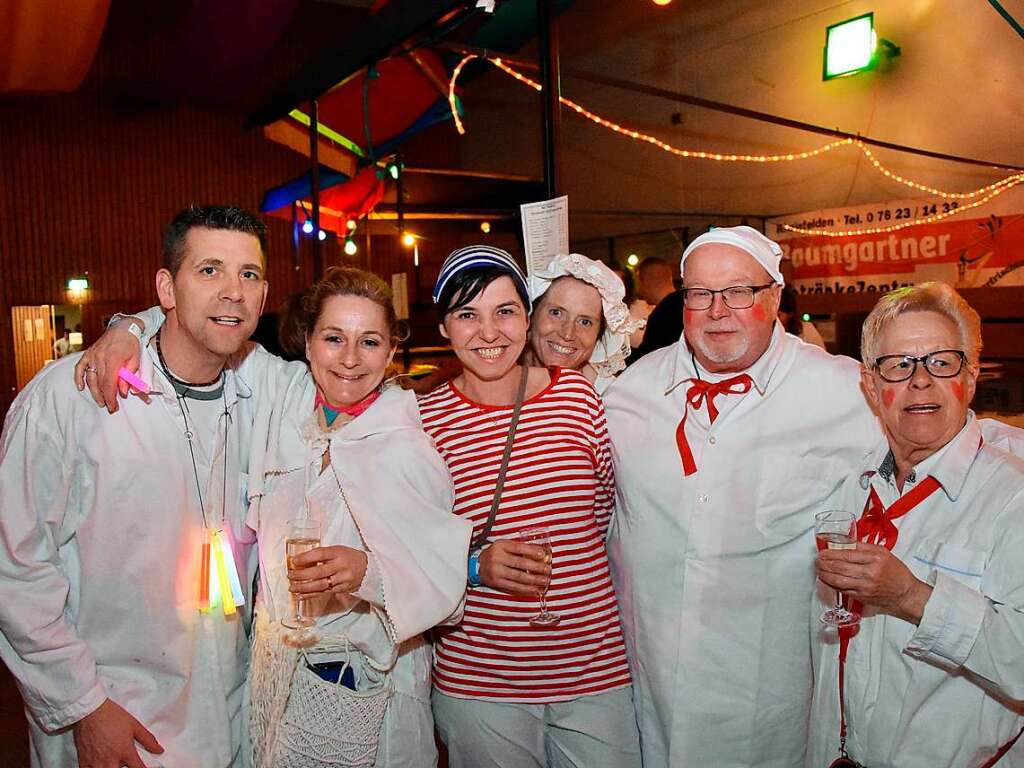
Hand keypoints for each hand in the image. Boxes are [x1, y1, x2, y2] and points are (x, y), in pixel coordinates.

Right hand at [72, 697, 163, 767]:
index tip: (143, 767)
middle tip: (125, 760)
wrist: (90, 711)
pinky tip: (100, 765)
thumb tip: (159, 750)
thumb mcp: (134, 726)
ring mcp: (96, 764)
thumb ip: (148, 740)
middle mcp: (111, 761)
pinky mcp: (83, 763)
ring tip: (113, 762)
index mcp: (125, 752)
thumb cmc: (112, 716)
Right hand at [74, 319, 145, 412]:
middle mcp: (100, 358)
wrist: (123, 328)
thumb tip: (124, 392)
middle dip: (104, 397)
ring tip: (100, 401)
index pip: (109, 384)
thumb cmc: (131, 344)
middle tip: (110, 407)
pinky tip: (81, 387)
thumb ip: (129, 376)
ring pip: (90, 378)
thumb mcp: (135, 360)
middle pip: (100, 383)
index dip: (110, 397)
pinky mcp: (88, 354)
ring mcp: (92, 356)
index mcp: (114, 360)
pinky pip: (80, 367)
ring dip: (94, 392)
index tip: (113, 407)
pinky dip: (78, 378)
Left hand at [289, 545, 367, 595]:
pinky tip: (301, 595)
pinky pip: (324, 593)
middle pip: (318, 572)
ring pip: (320, 585)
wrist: (368, 569)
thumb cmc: (349, 557)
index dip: (305, 558)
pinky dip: (311, 595)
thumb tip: (301, 561)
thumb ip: (322, 555)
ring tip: (292, 587)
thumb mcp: (338, 550)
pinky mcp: (341, 589)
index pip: (320, 554)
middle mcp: (340, 566)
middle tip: (290, 575)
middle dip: (301, 575)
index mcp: (338, 553)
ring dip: (304, 587)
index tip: (294, 561)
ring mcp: (342, 579)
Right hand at [479, 540, 550, 595]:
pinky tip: (534, 589)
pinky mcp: (496, 582)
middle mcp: (497, 558)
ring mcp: (496, 571)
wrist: (476, 566)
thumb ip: (519, 548)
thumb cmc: (495, 554)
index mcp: (500, 546)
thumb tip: (540, 552)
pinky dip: (525, 589)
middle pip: (520, 563)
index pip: (518, 547)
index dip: (531, 551)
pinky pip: (513, 587)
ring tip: (544, 581)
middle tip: (547, 570)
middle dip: (536, 567)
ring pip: (518, 577)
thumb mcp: (504, 546)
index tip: (543, 554)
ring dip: (533, 580)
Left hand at [817, 542, 932, 623]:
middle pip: (840, 567)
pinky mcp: (862, 597)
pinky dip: (832, 584)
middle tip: (817, 560)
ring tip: (818, 569)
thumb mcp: (883, 553)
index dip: (831, 553)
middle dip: (824, 563)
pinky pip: (843, 589)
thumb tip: (844, 543)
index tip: (823, 552)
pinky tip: (826, 579)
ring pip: (839, 580)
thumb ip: (863, 547)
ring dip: (825, 574)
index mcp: (875, 558)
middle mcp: (870, 572)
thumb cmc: (896, 572)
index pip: (847, 554)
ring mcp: (865, 586)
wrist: (906, 594)